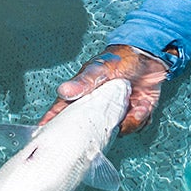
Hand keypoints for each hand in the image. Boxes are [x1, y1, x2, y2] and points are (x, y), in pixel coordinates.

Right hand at [39, 44, 171, 134]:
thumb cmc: (119, 58)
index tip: (42, 135)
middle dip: (101, 131)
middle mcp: (98, 109)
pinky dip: (141, 117)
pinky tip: (143, 104)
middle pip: (90, 131)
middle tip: (111, 123)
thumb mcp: (99, 68)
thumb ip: (83, 82)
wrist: (148, 55)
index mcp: (84, 97)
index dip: (52, 124)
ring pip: (115, 132)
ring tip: (134, 105)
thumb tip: (64, 91)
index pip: (63, 113)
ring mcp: (116, 114)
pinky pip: (135, 127)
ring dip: (127, 121)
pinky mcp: (134, 115)